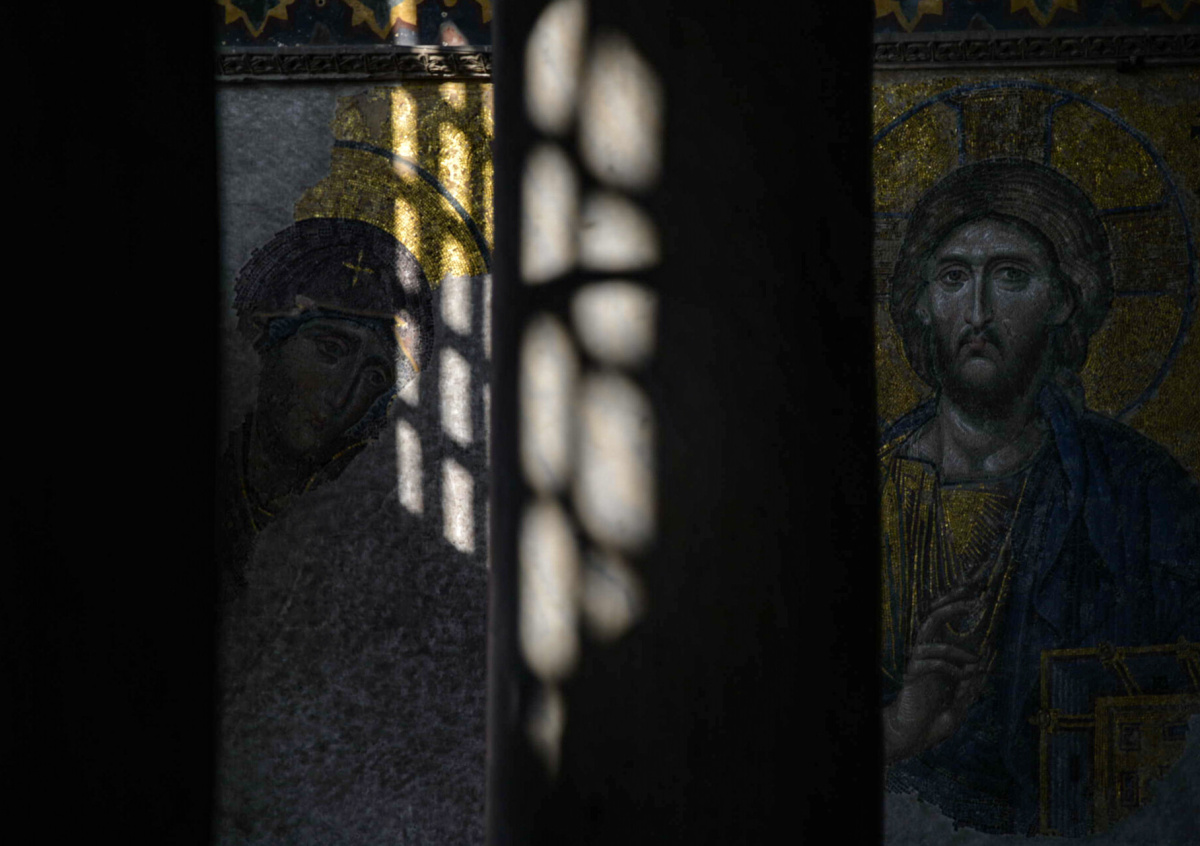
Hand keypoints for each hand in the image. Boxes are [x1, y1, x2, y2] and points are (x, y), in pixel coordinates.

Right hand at [884, 585, 987, 762]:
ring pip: (929, 638)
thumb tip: (987, 662)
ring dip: (957, 649)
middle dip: (952, 606)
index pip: (944, 621)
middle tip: (973, 600)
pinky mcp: (912, 675)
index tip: (977, 594)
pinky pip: (928, 661)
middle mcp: (926, 653)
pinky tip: (961, 678)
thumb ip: (973, 682)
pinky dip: (948, 666)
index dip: (956, 604)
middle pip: (932, 617)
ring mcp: (917, 663)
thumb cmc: (936, 718)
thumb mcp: (962, 699)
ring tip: (976, 662)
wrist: (914, 736)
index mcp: (938, 654)